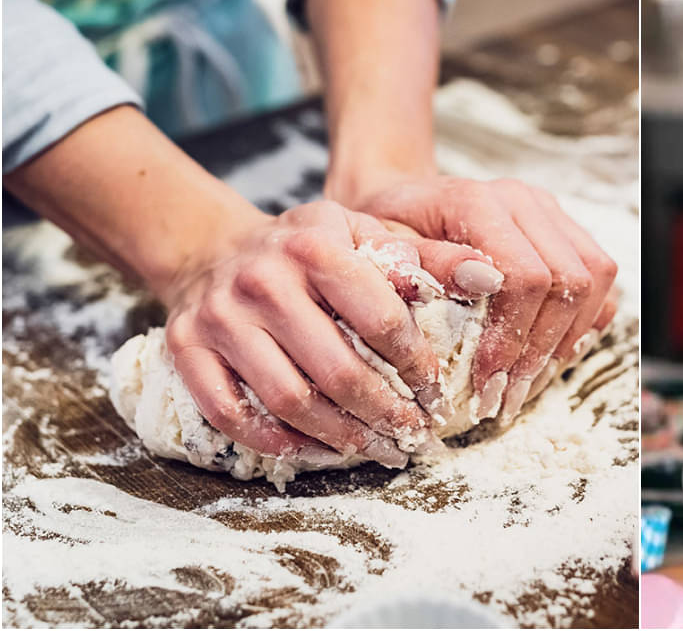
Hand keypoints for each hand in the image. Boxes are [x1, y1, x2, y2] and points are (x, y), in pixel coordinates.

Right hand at [157, 200, 497, 465]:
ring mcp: (221, 317)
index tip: (438, 394)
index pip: (382, 319)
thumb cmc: (310, 249)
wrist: (216, 248)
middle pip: (337, 370)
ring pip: (289, 400)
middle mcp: (263, 279)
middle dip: (385, 414)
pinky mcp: (187, 349)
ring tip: (378, 450)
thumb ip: (427, 257)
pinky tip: (316, 451)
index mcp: (316, 245)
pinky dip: (278, 442)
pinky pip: (233, 415)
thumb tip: (491, 277)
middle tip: (415, 436)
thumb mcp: (366, 235)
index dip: (417, 366)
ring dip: (340, 437)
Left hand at [354, 177, 618, 423]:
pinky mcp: (565, 229)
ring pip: (596, 277)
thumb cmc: (385, 235)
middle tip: (508, 397)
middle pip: (569, 280)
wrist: (402, 206)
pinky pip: (601, 277)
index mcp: (478, 201)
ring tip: (530, 383)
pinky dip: (586, 321)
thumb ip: (429, 264)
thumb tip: (482, 281)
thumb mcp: (383, 252)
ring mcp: (550, 212)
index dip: (513, 339)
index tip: (486, 385)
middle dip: (541, 350)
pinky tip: (550, 354)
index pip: (526, 276)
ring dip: (569, 340)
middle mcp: (524, 200)